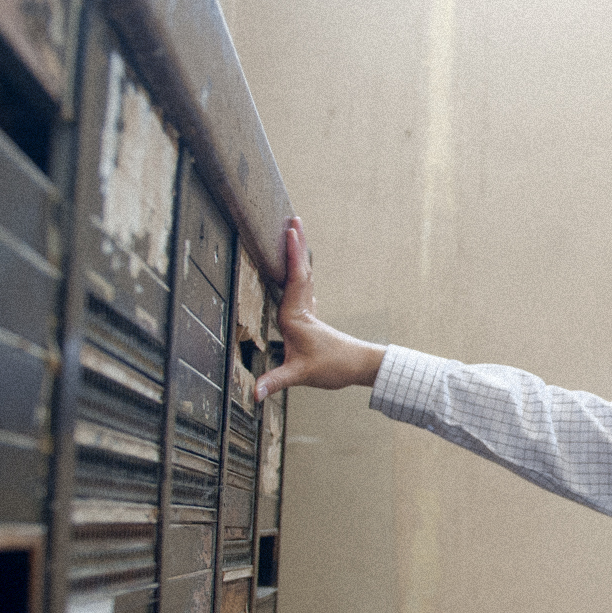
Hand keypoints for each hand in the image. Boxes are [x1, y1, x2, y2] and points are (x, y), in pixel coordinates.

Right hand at [254, 216, 386, 399]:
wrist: (357, 367)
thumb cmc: (333, 367)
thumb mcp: (300, 375)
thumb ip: (276, 382)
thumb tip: (254, 393)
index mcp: (296, 316)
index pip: (295, 278)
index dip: (292, 254)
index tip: (289, 230)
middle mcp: (302, 309)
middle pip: (300, 269)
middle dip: (297, 244)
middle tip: (295, 218)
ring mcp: (307, 312)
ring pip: (303, 276)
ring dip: (300, 254)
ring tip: (295, 233)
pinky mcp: (309, 318)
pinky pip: (302, 286)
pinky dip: (299, 271)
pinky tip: (297, 268)